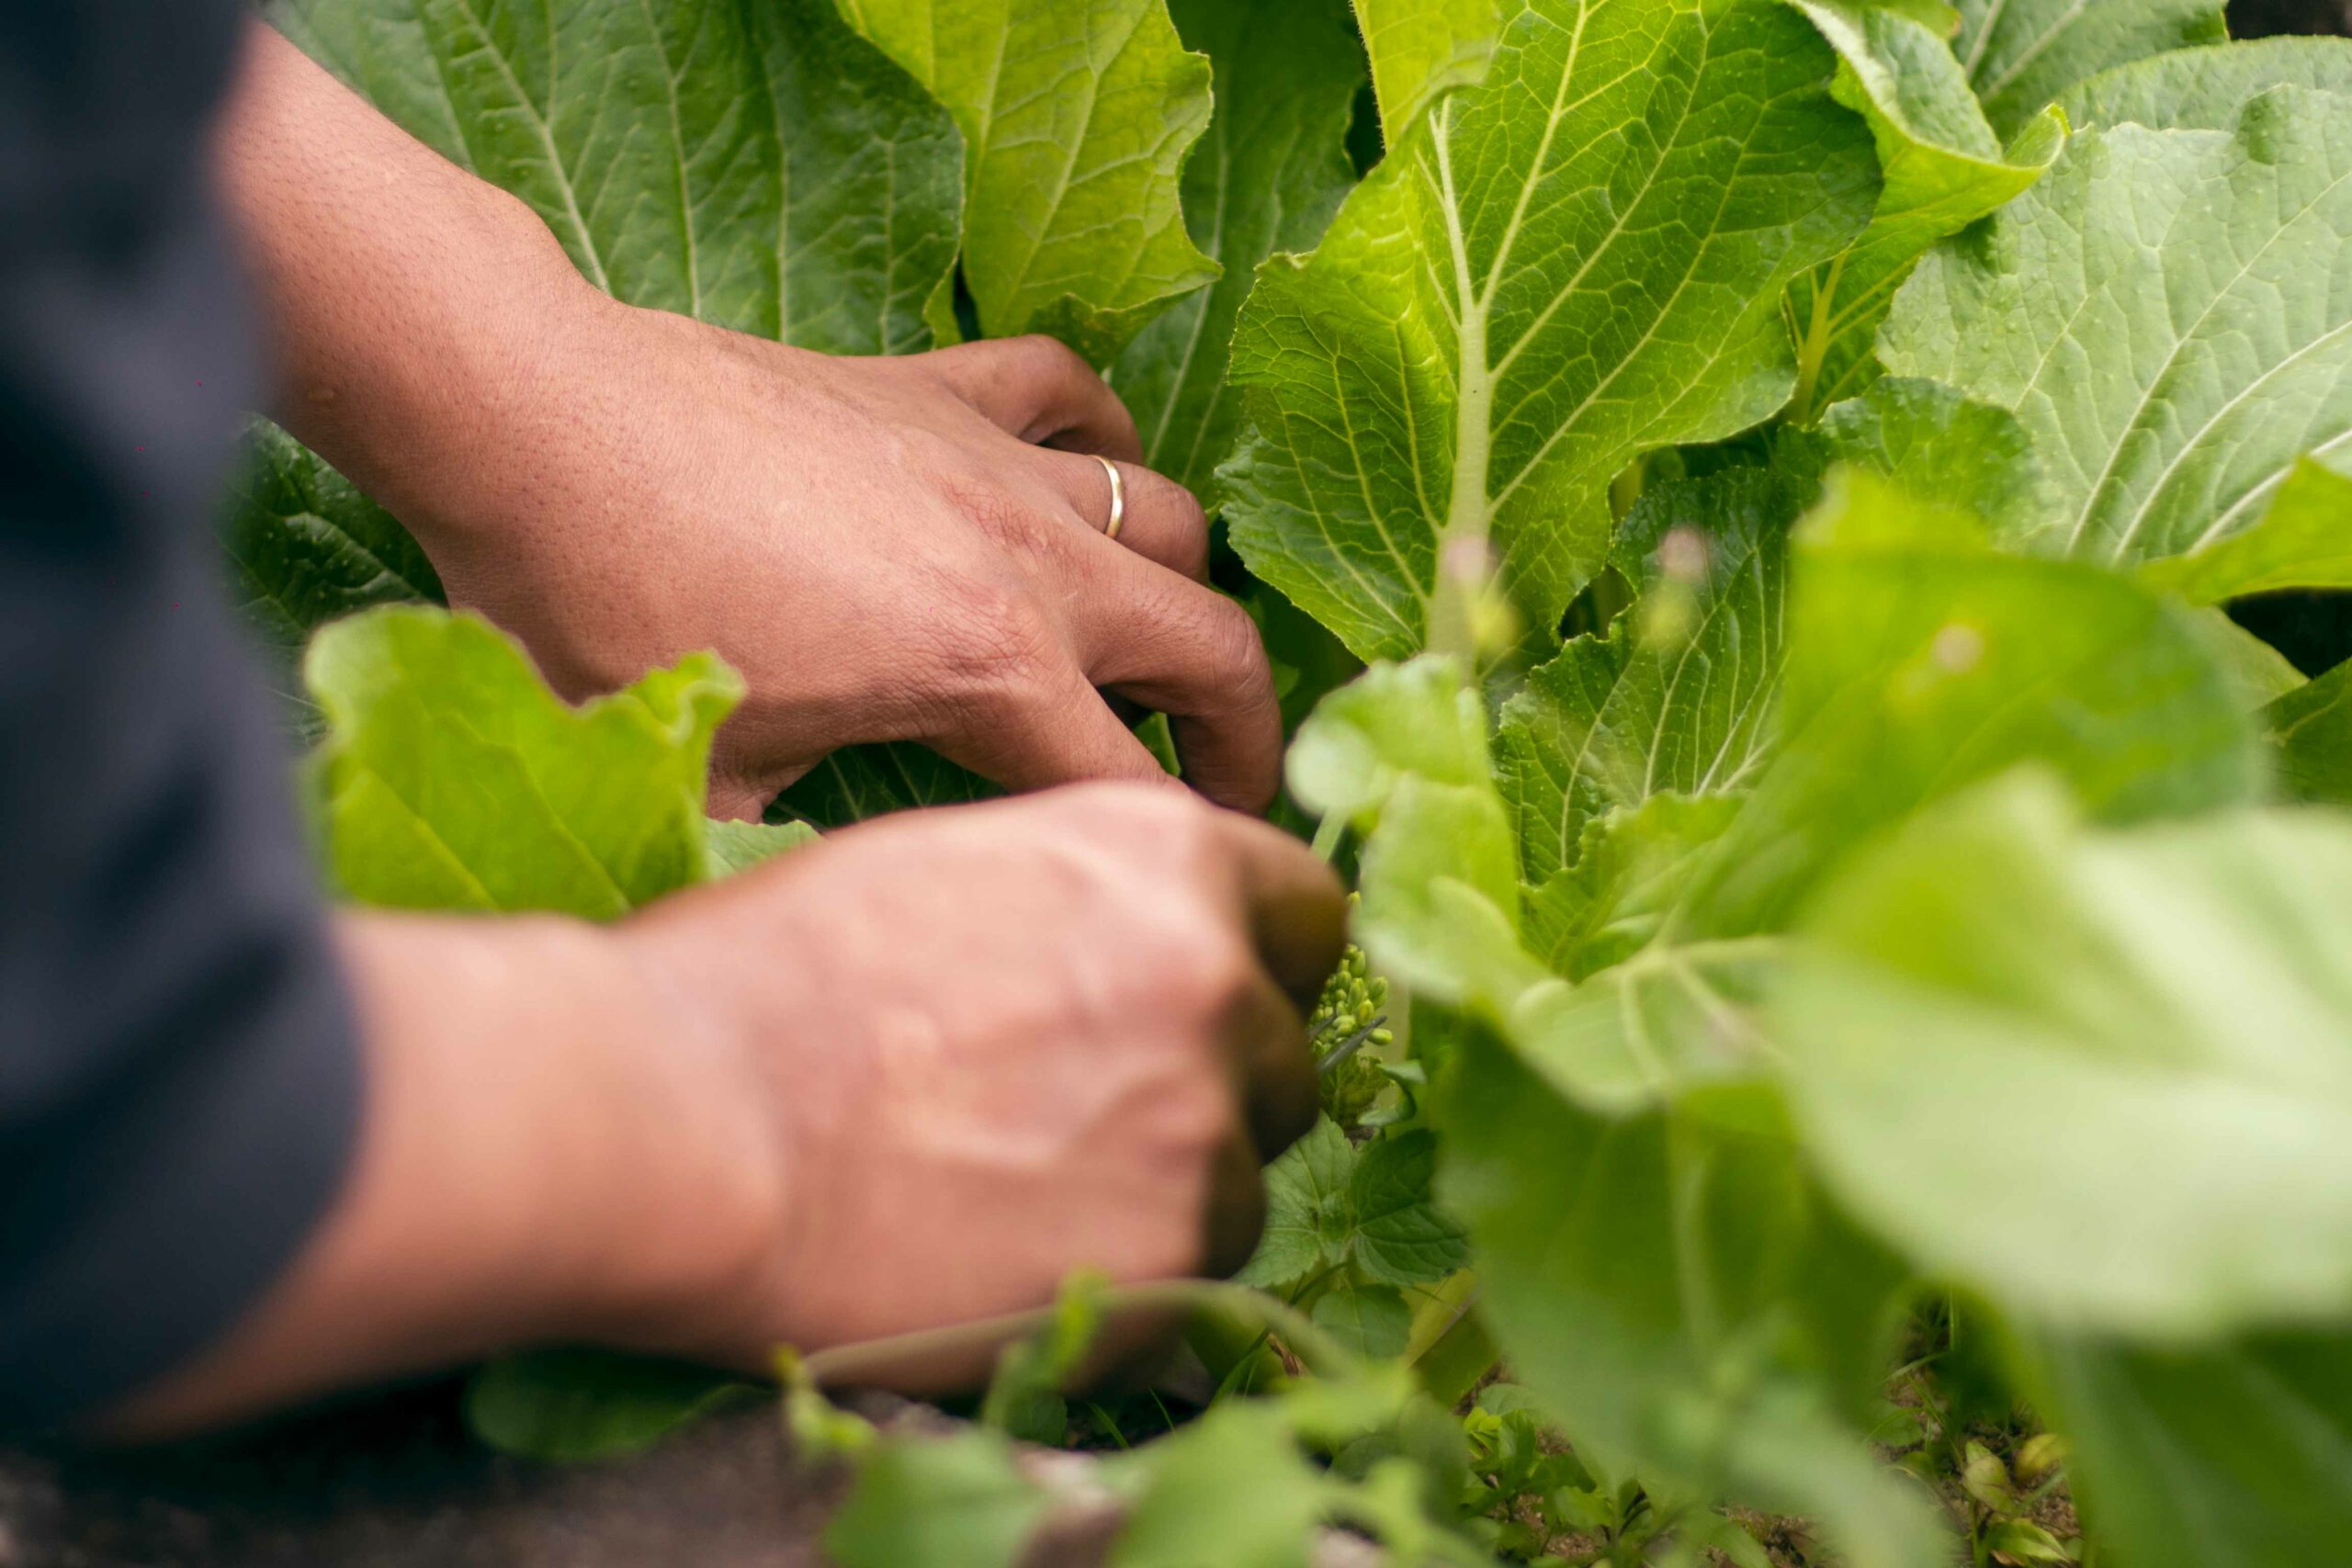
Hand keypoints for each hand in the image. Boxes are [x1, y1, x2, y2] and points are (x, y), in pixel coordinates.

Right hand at [107, 785, 1342, 1431]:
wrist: (684, 1115)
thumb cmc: (770, 976)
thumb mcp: (955, 867)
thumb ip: (1086, 900)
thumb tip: (1132, 944)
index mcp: (1163, 852)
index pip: (1306, 911)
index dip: (1254, 961)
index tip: (1201, 1004)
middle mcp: (1212, 974)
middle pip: (1282, 1049)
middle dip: (1214, 1082)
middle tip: (1092, 1116)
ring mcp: (1202, 1123)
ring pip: (1251, 1174)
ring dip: (1176, 1190)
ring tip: (1034, 1196)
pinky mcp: (1168, 1261)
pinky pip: (1203, 1278)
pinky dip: (1137, 1279)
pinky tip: (1019, 1258)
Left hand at [217, 28, 1281, 821]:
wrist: (528, 423)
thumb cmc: (599, 609)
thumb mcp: (708, 781)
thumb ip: (806, 845)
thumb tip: (829, 895)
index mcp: (983, 669)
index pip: (1131, 790)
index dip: (1176, 861)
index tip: (1180, 904)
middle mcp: (1025, 560)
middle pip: (1213, 644)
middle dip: (1248, 732)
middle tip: (1228, 791)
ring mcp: (988, 458)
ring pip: (1168, 513)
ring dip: (1185, 590)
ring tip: (1159, 649)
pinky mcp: (932, 385)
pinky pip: (1068, 387)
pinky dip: (1098, 430)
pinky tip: (1082, 469)